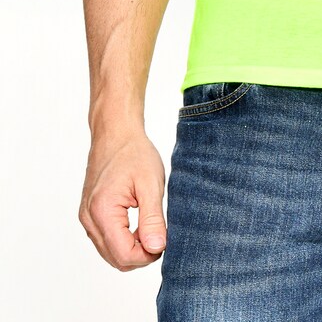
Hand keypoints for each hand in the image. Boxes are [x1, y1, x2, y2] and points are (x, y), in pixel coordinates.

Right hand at [79, 131, 167, 269]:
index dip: (147, 255)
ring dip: (132, 249)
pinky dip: (123, 240)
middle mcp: (89, 219)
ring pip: (110, 253)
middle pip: (115, 259)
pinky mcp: (89, 215)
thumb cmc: (134, 153)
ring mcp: (86, 218)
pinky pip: (105, 240)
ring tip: (150, 228)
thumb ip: (152, 219)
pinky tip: (138, 225)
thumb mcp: (150, 184)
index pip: (124, 255)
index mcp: (102, 212)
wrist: (115, 133)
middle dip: (141, 255)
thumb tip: (156, 248)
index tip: (165, 240)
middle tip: (161, 235)